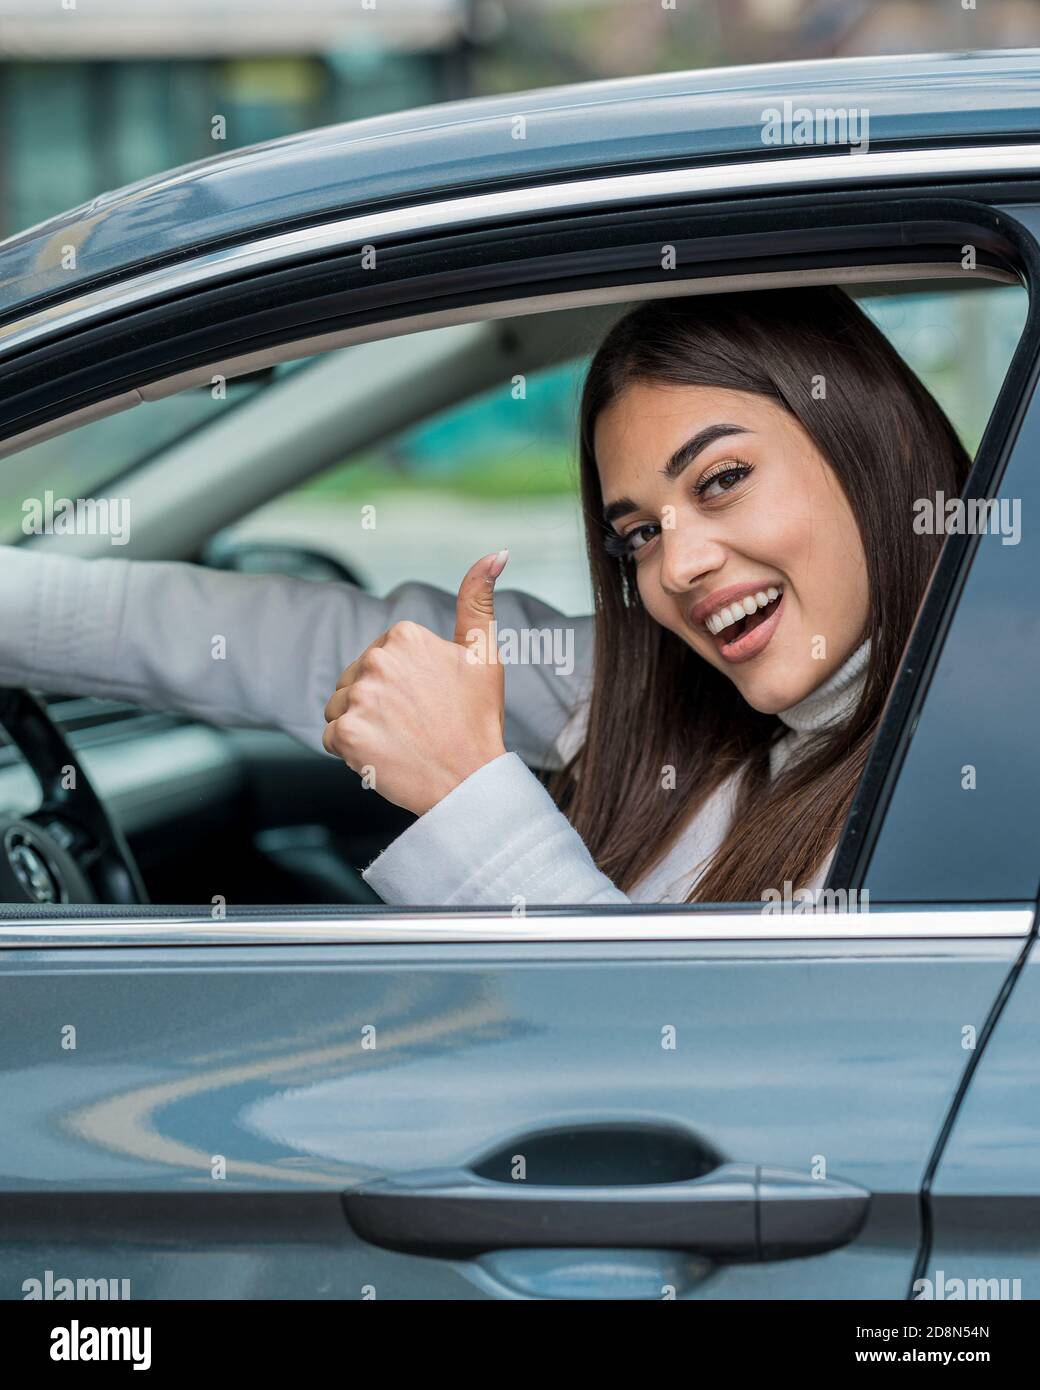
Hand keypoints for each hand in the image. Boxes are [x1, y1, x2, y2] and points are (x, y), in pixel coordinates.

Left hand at [322, 550, 509, 815]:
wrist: (470, 781)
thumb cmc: (478, 719)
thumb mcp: (484, 653)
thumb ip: (478, 599)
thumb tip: (496, 552)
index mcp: (404, 635)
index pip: (377, 658)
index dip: (399, 685)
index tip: (428, 701)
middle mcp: (377, 660)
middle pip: (352, 680)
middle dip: (375, 702)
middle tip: (415, 724)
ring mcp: (359, 698)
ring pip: (338, 707)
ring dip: (359, 725)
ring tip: (399, 739)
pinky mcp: (345, 734)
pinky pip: (331, 738)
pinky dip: (351, 751)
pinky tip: (384, 754)